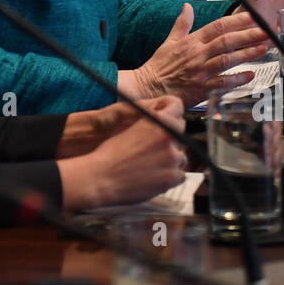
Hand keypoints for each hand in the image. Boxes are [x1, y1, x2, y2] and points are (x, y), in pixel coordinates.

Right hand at [63, 95, 187, 208]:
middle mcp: (168, 137)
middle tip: (158, 148)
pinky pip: (181, 175)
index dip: (173, 112)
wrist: (101, 178)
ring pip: (181, 157)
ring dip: (171, 160)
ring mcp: (173, 158)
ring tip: (151, 165)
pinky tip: (154, 176)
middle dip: (173, 139)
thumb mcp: (131, 129)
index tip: (171, 118)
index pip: (177, 106)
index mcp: (158, 121)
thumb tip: (163, 120)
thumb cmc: (110, 155)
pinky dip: (171, 176)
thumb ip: (151, 124)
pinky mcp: (172, 177)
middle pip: (182, 133)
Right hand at [125, 0, 270, 105]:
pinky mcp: (201, 88)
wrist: (147, 87)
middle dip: (248, 34)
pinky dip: (236, 79)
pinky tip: (250, 75)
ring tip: (263, 48)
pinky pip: (222, 82)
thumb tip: (187, 7)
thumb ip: (182, 24)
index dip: (237, 20)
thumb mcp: (169, 41)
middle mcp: (197, 54)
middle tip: (267, 30)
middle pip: (226, 41)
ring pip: (226, 59)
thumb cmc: (159, 66)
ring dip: (246, 54)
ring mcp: (200, 71)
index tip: (253, 16)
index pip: (217, 26)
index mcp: (191, 41)